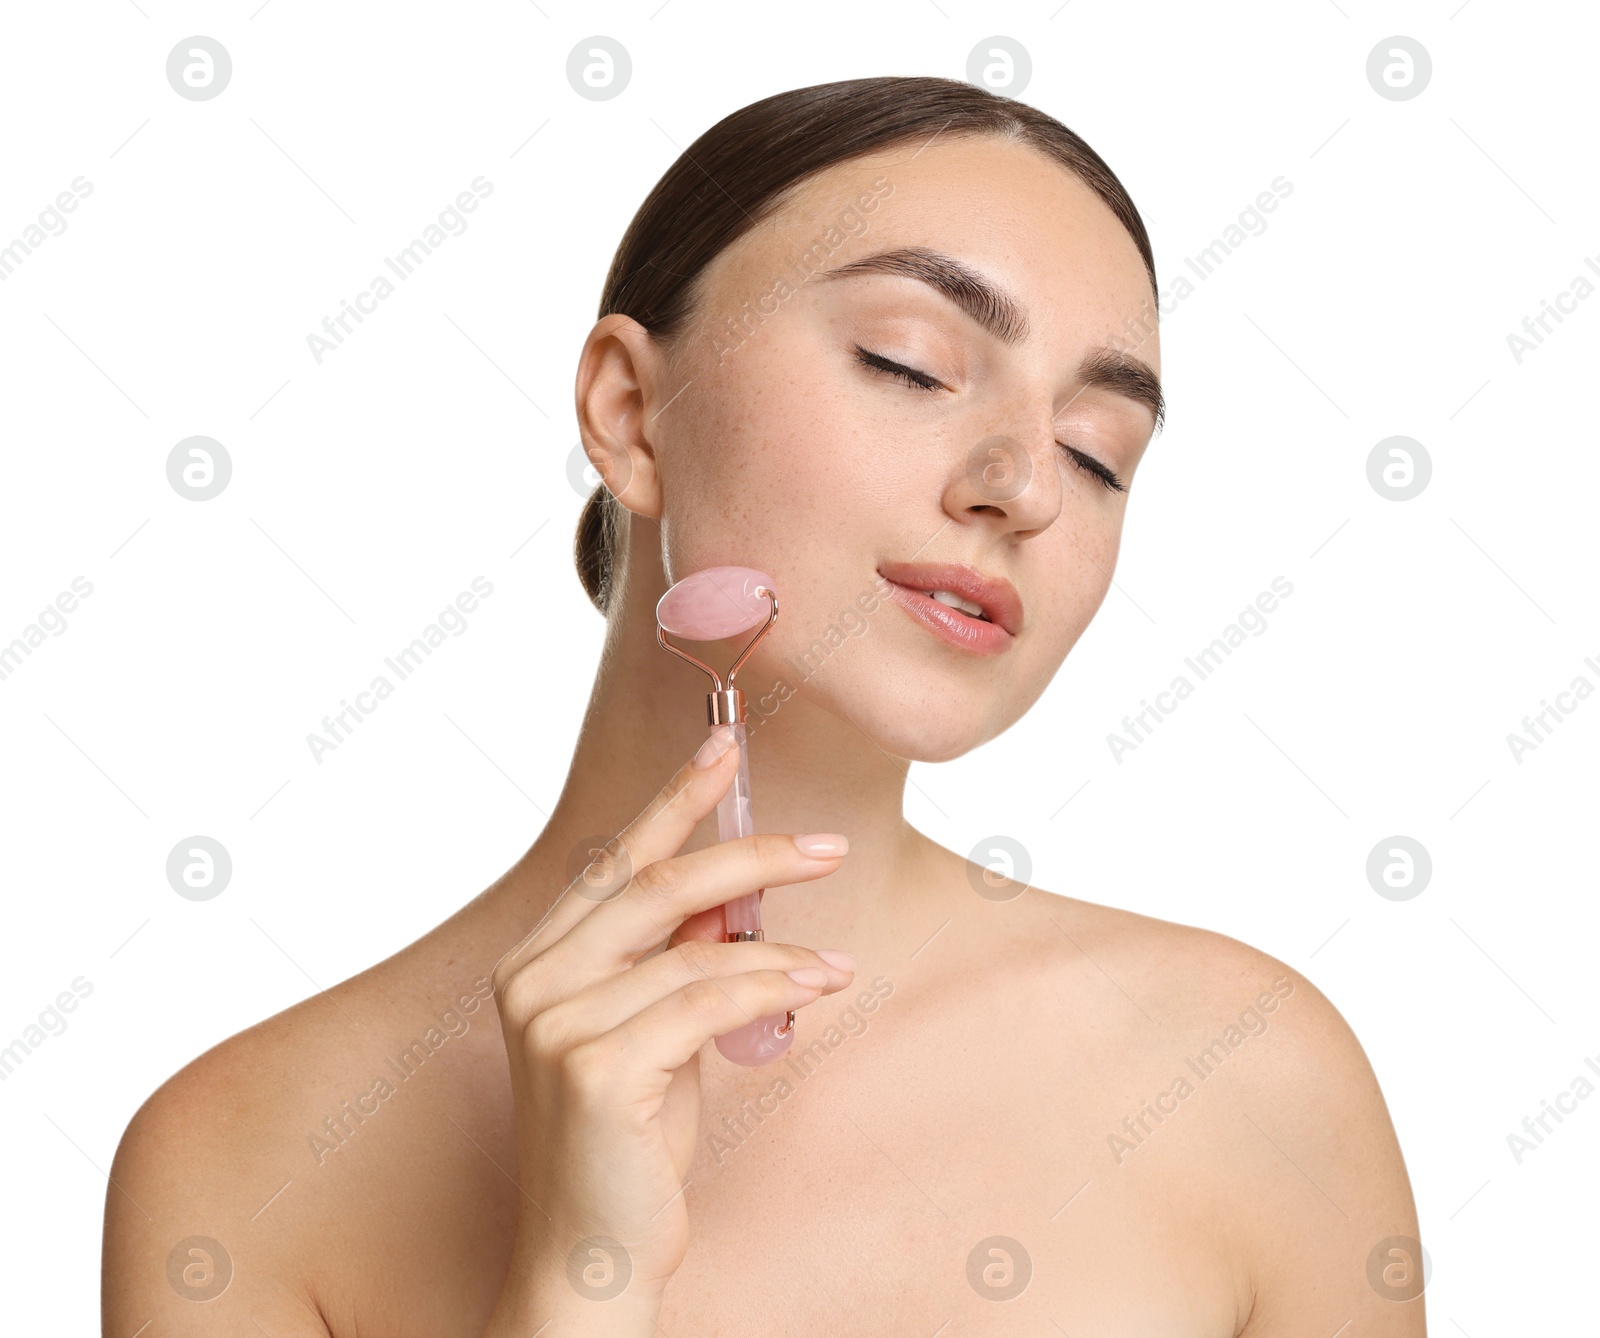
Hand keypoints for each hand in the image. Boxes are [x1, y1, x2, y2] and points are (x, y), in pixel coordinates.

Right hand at [481, 725, 853, 1333]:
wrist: (589, 1258)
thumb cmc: (626, 1146)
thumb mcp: (658, 1034)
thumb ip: (681, 960)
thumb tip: (739, 897)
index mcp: (538, 959)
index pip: (613, 857)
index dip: (673, 797)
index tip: (724, 741)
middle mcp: (533, 979)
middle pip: (656, 882)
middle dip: (750, 853)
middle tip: (826, 846)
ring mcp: (556, 1023)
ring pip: (697, 948)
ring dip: (781, 949)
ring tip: (834, 963)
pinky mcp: (595, 1069)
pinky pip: (708, 1002)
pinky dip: (772, 988)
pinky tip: (816, 986)